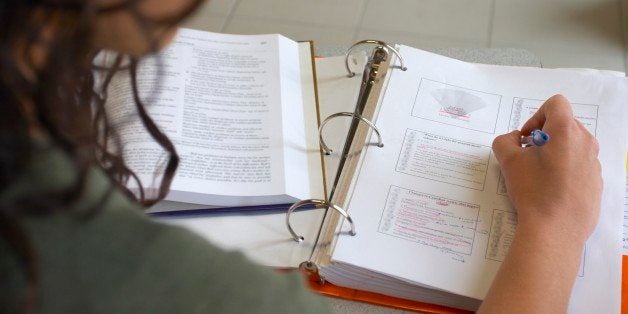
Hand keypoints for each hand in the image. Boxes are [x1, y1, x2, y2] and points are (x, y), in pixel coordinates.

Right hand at [492, 94, 601, 244]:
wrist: (556, 229)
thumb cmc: (533, 191)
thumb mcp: (507, 161)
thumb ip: (505, 141)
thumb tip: (515, 140)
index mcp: (566, 131)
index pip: (556, 104)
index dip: (537, 116)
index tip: (528, 139)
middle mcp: (586, 142)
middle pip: (565, 124)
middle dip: (546, 135)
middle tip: (530, 156)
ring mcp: (594, 162)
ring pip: (574, 145)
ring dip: (556, 152)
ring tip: (540, 174)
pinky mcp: (597, 182)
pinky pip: (580, 165)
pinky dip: (566, 169)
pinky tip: (552, 190)